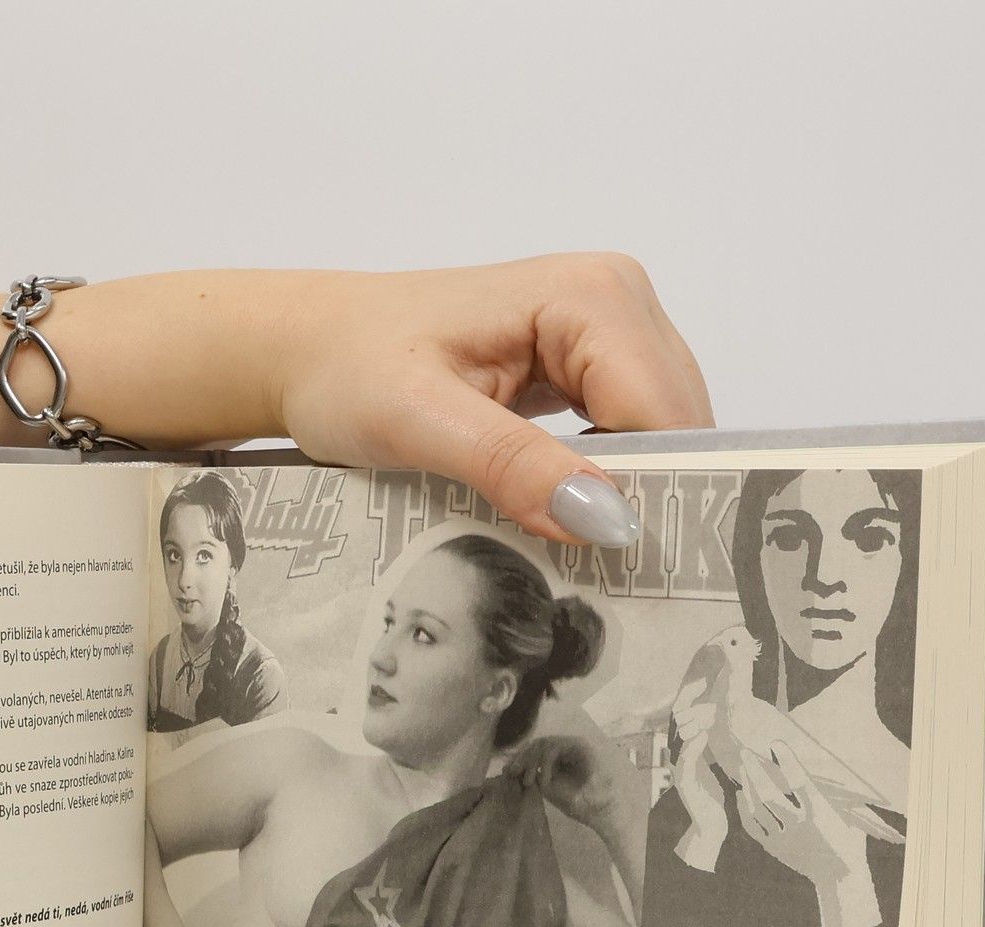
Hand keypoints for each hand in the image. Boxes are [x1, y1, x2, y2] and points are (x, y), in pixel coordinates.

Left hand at [273, 256, 711, 545]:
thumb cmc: (348, 368)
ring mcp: (605, 330)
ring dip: (629, 494)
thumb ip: (513, 465)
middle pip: (675, 423)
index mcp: (589, 296)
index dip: (655, 492)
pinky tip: (571, 514)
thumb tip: (603, 517)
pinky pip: (627, 433)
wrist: (309, 350)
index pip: (664, 412)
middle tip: (601, 572)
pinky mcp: (585, 363)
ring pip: (659, 434)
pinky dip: (608, 482)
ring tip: (583, 549)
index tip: (629, 566)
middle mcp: (615, 299)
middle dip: (646, 497)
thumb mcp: (420, 423)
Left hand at [508, 733, 614, 826]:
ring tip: (528, 780)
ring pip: (543, 744)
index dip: (518, 759)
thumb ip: (531, 776)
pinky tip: (543, 780)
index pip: (532, 749)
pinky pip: (554, 748)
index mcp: (555, 755)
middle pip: (535, 743)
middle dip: (521, 758)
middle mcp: (564, 746)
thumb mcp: (546, 787)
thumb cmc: (575, 800)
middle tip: (513, 773)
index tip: (507, 771)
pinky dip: (545, 763)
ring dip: (531, 761)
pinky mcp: (579, 746)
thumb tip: (508, 769)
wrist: (598, 810)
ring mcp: (572, 744)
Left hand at [736, 743, 881, 926]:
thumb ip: (832, 793)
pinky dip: (743, 809)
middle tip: (745, 753)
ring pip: (758, 809)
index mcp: (821, 811)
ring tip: (742, 769)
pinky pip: (753, 826)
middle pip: (770, 794)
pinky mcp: (774, 848)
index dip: (787, 761)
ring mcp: (784, 838)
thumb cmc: (848, 839)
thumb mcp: (847, 813)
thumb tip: (827, 768)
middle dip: (755, 771)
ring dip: (748, 786)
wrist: (841, 876)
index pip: (800, 781)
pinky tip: (740, 795)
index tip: (776, 743)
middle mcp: (800, 824)